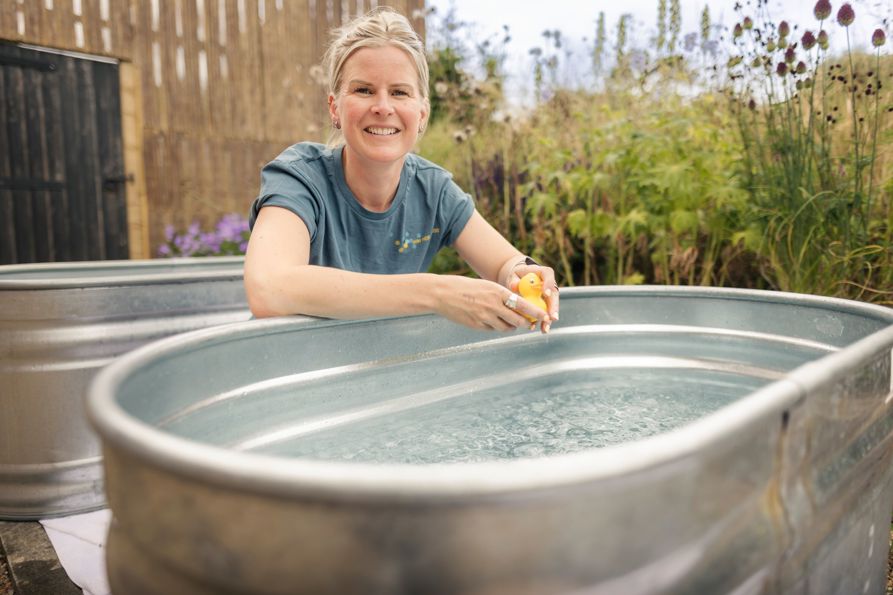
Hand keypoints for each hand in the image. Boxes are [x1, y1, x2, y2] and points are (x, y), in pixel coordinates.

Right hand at [435, 276, 549, 331]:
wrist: (442, 294)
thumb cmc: (465, 287)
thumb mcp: (486, 285)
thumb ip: (501, 294)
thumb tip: (516, 303)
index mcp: (497, 292)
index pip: (522, 304)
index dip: (535, 312)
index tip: (544, 316)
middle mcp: (493, 306)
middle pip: (517, 320)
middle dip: (526, 323)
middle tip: (529, 323)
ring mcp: (484, 317)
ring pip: (506, 327)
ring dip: (511, 326)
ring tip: (510, 322)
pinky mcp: (477, 326)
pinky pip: (493, 329)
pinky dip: (496, 327)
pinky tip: (493, 321)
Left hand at [506, 263, 559, 332]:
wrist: (520, 280)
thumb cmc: (517, 276)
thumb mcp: (514, 275)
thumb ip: (514, 280)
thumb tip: (514, 286)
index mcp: (543, 272)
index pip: (548, 275)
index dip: (548, 284)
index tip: (545, 294)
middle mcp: (550, 284)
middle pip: (553, 294)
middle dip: (553, 307)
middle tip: (552, 317)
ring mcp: (549, 295)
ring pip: (551, 307)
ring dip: (549, 319)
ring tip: (545, 328)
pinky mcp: (546, 304)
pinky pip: (545, 313)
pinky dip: (542, 321)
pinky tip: (540, 329)